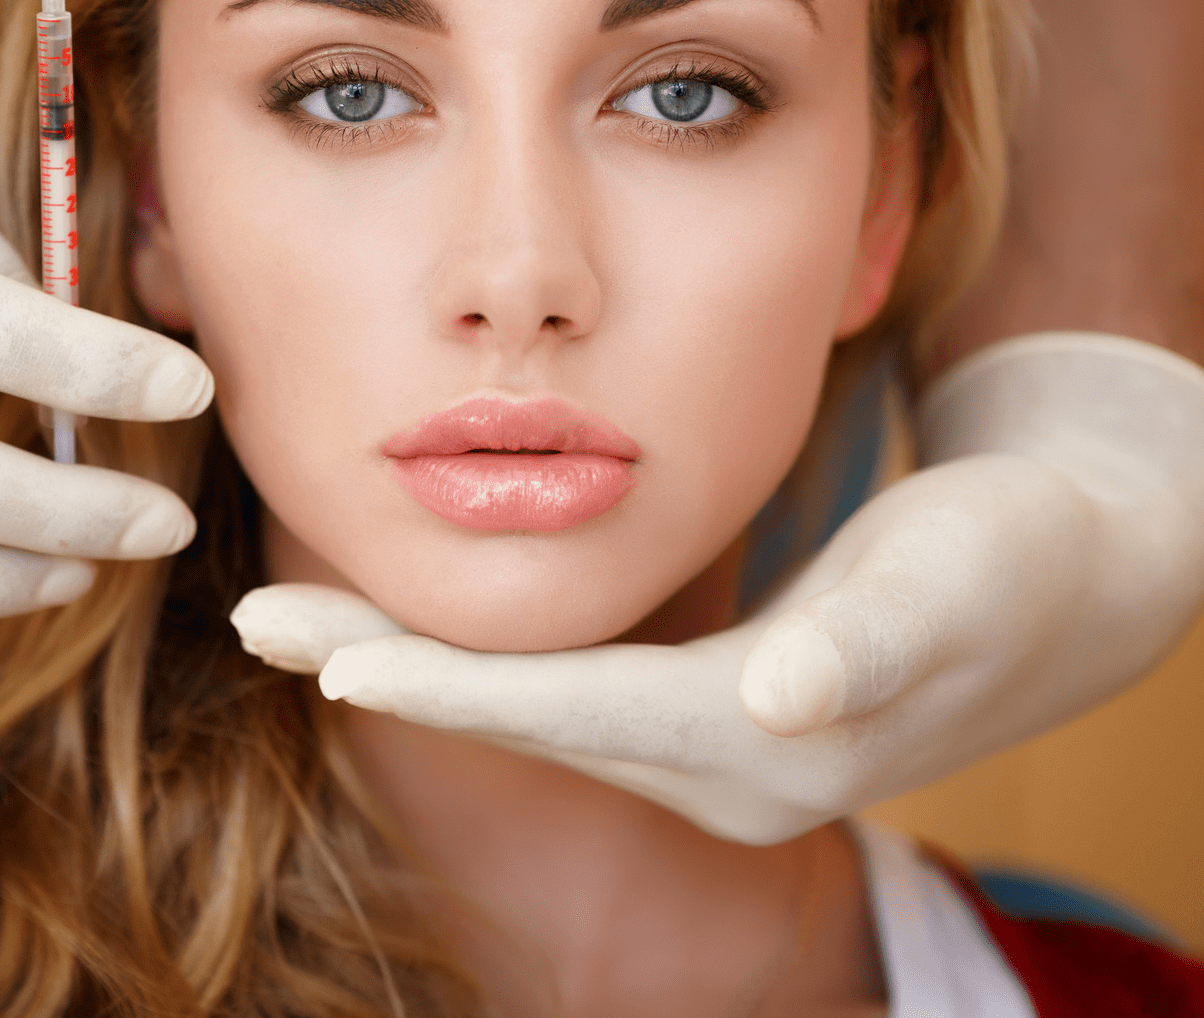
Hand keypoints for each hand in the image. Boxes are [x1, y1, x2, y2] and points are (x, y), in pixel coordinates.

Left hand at [231, 334, 1203, 843]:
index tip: (331, 658)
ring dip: (413, 663)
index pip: (571, 716)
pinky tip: (414, 623)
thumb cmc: (1012, 554)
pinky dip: (478, 659)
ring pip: (531, 710)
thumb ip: (866, 643)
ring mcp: (715, 758)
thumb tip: (778, 701)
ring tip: (295, 617)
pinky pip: (565, 695)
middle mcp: (724, 774)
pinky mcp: (710, 722)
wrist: (1072, 573)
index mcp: (763, 746)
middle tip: (256, 621)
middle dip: (387, 670)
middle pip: (521, 720)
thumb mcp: (949, 581)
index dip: (450, 686)